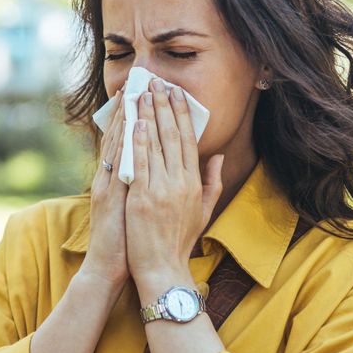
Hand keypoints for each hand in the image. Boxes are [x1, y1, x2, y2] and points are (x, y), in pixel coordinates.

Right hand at [78, 88, 128, 286]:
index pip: (126, 143)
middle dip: (128, 109)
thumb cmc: (127, 242)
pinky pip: (115, 164)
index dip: (134, 118)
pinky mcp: (107, 196)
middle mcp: (109, 179)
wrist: (109, 268)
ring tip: (132, 93)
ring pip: (115, 145)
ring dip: (123, 118)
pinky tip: (129, 125)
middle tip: (137, 82)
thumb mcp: (137, 210)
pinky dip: (121, 143)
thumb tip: (157, 171)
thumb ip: (144, 188)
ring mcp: (106, 185)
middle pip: (118, 137)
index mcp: (117, 181)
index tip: (144, 95)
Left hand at [125, 79, 223, 293]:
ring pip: (155, 145)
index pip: (188, 140)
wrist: (163, 269)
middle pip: (172, 136)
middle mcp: (179, 183)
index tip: (176, 93)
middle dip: (164, 106)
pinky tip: (134, 123)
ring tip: (142, 94)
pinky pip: (140, 164)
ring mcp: (160, 190)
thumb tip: (218, 155)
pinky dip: (137, 142)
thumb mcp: (203, 211)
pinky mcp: (142, 199)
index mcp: (194, 183)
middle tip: (157, 82)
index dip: (182, 114)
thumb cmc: (180, 241)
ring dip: (148, 116)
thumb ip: (212, 181)